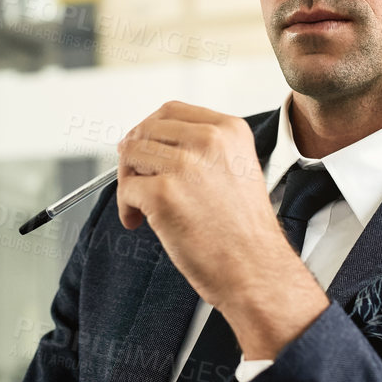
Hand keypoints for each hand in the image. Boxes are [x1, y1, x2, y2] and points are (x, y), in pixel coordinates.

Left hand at [116, 101, 327, 358]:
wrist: (256, 270)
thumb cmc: (244, 232)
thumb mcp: (236, 170)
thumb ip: (201, 150)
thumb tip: (150, 144)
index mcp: (229, 130)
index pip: (171, 110)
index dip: (149, 130)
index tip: (143, 150)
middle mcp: (208, 140)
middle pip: (146, 130)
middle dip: (133, 156)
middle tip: (136, 181)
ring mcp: (184, 165)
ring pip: (131, 155)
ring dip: (128, 181)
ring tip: (141, 207)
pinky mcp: (163, 194)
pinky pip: (125, 188)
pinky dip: (126, 207)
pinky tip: (139, 222)